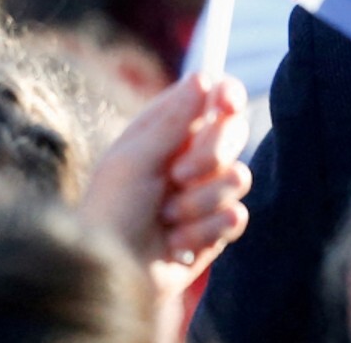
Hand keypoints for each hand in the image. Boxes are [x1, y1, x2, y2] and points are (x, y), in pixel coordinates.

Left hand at [79, 74, 252, 310]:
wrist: (110, 273)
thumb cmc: (112, 211)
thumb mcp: (135, 159)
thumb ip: (174, 120)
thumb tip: (204, 77)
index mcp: (167, 130)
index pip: (212, 98)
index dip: (225, 96)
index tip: (225, 104)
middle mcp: (191, 155)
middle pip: (234, 132)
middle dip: (210, 156)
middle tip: (177, 177)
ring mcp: (206, 191)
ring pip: (239, 177)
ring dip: (200, 202)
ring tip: (167, 219)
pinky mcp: (216, 228)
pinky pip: (236, 216)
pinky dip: (204, 231)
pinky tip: (177, 243)